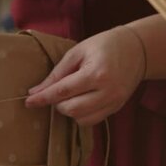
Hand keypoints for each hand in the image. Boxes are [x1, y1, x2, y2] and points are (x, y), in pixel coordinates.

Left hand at [25, 27, 145, 125]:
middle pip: (72, 109)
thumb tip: (36, 91)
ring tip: (69, 96)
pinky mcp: (116, 108)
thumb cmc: (104, 45)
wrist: (137, 49)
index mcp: (96, 73)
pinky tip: (80, 101)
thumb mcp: (77, 52)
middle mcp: (107, 91)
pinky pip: (92, 120)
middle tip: (55, 92)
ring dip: (68, 111)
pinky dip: (80, 115)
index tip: (28, 102)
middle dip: (57, 104)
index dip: (43, 98)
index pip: (63, 91)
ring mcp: (114, 102)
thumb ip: (57, 73)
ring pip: (81, 119)